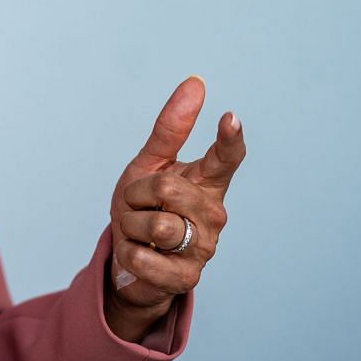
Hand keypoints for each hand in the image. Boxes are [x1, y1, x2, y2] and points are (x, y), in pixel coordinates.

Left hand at [107, 76, 244, 314]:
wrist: (130, 263)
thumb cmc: (143, 209)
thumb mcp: (149, 165)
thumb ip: (172, 127)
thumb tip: (196, 82)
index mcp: (207, 182)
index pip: (226, 158)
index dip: (229, 138)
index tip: (230, 117)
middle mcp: (214, 213)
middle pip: (168, 187)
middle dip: (136, 195)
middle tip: (137, 208)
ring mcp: (205, 247)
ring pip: (156, 224)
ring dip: (131, 226)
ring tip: (139, 233)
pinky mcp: (188, 278)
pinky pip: (144, 256)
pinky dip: (130, 254)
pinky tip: (140, 257)